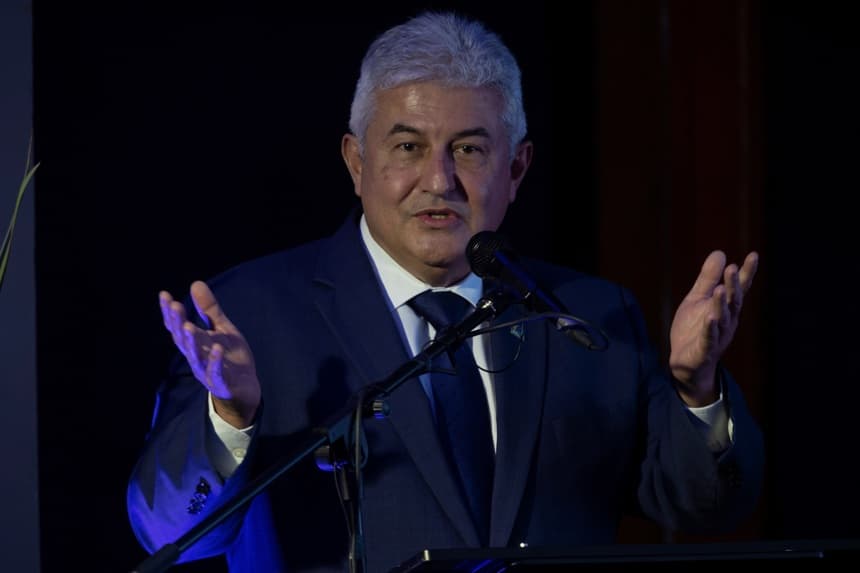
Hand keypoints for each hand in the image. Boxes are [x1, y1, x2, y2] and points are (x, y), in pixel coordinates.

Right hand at [160, 281, 260, 427]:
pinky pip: (216, 373)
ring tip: (189, 326)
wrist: (245, 389)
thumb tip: (195, 283)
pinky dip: (215, 361)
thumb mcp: (222, 329)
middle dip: (178, 324)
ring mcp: (206, 371)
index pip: (177, 327)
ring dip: (191, 342)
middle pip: (182, 340)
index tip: (164, 295)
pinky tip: (216, 348)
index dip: (169, 313)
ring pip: (194, 357)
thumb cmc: (230, 358)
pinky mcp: (221, 383)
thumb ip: (209, 310)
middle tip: (175, 306)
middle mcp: (196, 357)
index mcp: (195, 343)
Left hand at [669, 250, 757, 405]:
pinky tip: (711, 318)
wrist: (686, 364)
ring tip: (720, 289)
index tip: (754, 255)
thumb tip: (720, 253)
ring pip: (721, 319)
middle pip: (732, 302)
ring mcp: (717, 336)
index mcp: (727, 308)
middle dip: (733, 286)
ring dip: (721, 305)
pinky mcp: (704, 350)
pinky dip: (710, 329)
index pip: (739, 289)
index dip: (746, 273)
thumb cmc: (694, 329)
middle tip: (733, 268)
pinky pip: (709, 339)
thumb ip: (708, 279)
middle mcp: (726, 321)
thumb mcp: (697, 299)